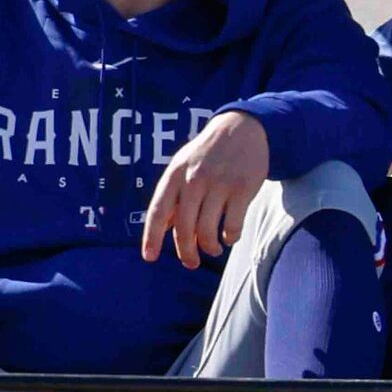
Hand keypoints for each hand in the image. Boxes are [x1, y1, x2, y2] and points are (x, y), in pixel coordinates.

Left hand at [141, 110, 268, 268]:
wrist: (241, 128)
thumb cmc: (207, 154)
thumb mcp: (182, 167)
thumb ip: (173, 197)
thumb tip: (162, 229)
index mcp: (174, 175)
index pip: (157, 212)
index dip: (151, 237)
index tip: (149, 258)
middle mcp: (194, 180)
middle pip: (184, 229)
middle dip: (186, 253)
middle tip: (191, 263)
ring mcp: (219, 184)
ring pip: (208, 231)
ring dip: (210, 247)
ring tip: (213, 249)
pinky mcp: (242, 189)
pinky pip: (232, 225)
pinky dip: (230, 237)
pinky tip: (230, 237)